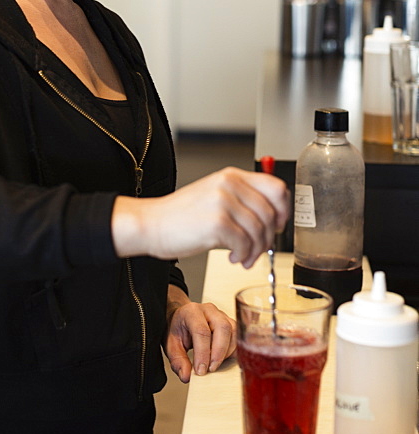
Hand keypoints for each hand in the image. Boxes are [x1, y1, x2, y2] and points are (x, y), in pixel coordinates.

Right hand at [112, 167, 289, 267]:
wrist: (150, 224)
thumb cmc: (179, 216)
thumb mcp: (213, 196)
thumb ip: (241, 200)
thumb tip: (270, 219)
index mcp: (231, 176)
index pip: (276, 187)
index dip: (283, 210)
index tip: (277, 225)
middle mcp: (229, 184)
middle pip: (271, 213)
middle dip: (268, 238)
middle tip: (257, 248)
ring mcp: (223, 202)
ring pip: (260, 231)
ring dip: (256, 251)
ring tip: (244, 256)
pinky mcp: (217, 223)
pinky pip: (246, 244)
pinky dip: (244, 256)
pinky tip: (233, 257)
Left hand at [164, 286, 235, 382]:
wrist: (183, 319)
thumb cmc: (178, 330)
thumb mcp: (171, 345)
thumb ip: (178, 361)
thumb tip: (186, 376)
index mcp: (191, 312)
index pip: (201, 331)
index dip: (203, 353)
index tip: (201, 371)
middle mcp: (209, 310)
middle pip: (222, 327)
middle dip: (219, 352)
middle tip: (211, 369)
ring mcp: (221, 315)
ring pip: (233, 331)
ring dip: (227, 352)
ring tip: (216, 364)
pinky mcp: (230, 323)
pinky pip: (238, 336)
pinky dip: (233, 350)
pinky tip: (224, 359)